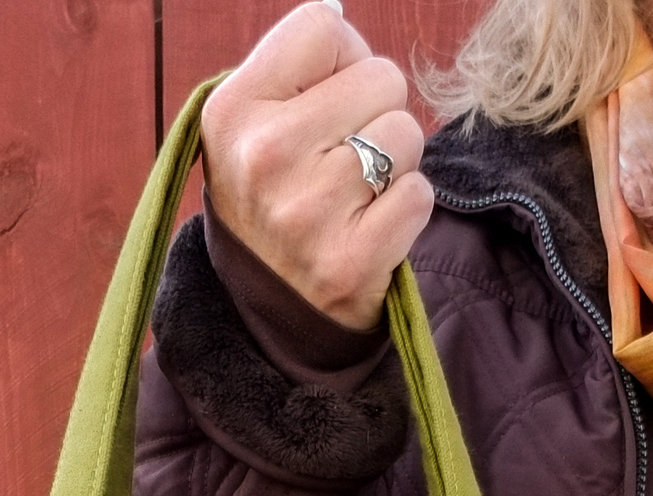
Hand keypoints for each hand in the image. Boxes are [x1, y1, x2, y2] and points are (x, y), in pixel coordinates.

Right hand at [200, 3, 433, 329]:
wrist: (271, 310)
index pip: (325, 26)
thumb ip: (294, 65)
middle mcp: (264, 156)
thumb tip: (339, 14)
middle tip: (342, 159)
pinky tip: (371, 227)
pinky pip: (419, 194)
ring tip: (356, 194)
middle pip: (380, 77)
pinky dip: (406, 209)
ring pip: (405, 134)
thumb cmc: (276, 196)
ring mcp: (306, 213)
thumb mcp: (253, 124)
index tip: (323, 104)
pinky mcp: (349, 261)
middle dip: (376, 113)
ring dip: (396, 162)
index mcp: (233, 110)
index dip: (342, 61)